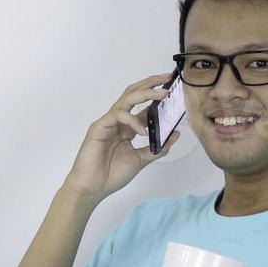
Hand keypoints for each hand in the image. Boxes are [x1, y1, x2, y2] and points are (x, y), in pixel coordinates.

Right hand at [63, 73, 180, 201]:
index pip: (144, 107)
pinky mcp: (100, 126)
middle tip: (168, 78)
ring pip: (127, 99)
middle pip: (134, 94)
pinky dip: (133, 120)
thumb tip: (175, 134)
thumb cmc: (111, 175)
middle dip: (151, 84)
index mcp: (128, 128)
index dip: (159, 98)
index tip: (175, 91)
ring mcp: (108, 122)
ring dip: (146, 93)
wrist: (92, 188)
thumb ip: (157, 147)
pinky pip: (118, 115)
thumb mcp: (141, 160)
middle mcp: (118, 121)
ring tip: (163, 94)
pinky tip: (142, 131)